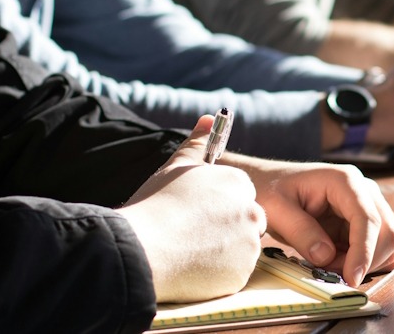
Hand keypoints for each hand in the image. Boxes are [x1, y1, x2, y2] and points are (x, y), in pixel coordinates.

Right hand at [117, 116, 265, 302]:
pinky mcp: (241, 274)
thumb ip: (197, 143)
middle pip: (246, 221)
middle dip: (226, 228)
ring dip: (223, 251)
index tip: (198, 213)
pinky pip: (234, 273)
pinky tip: (193, 267)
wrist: (142, 249)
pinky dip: (219, 273)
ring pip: (241, 248)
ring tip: (189, 250)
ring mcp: (249, 245)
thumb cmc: (156, 205)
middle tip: (193, 234)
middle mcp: (251, 212)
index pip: (240, 194)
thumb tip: (208, 118)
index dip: (218, 205)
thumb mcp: (176, 167)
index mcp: (238, 184)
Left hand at [220, 154, 393, 286]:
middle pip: (386, 231)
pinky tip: (338, 262)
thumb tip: (326, 256)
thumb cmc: (270, 190)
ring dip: (363, 262)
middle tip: (330, 273)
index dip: (363, 251)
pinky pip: (377, 247)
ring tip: (328, 264)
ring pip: (386, 242)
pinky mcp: (362, 221)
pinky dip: (363, 262)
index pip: (367, 218)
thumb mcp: (276, 209)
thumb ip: (301, 231)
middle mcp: (363, 190)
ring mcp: (366, 205)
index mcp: (344, 181)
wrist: (268, 183)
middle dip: (365, 260)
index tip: (351, 278)